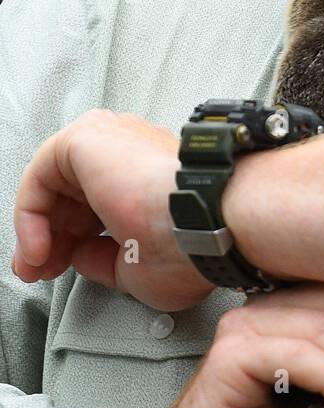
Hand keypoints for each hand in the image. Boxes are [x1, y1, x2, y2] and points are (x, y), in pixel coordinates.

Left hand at [12, 108, 210, 310]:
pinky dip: (31, 212)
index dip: (70, 243)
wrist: (208, 221)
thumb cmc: (194, 243)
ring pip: (55, 180)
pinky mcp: (87, 137)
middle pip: (72, 193)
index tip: (59, 270)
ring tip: (36, 263)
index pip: (96, 206)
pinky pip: (41, 172)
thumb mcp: (141, 269)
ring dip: (38, 226)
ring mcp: (111, 140)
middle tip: (41, 270)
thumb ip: (105, 260)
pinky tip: (39, 245)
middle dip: (51, 237)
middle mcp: (131, 153)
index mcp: (150, 178)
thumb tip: (82, 255)